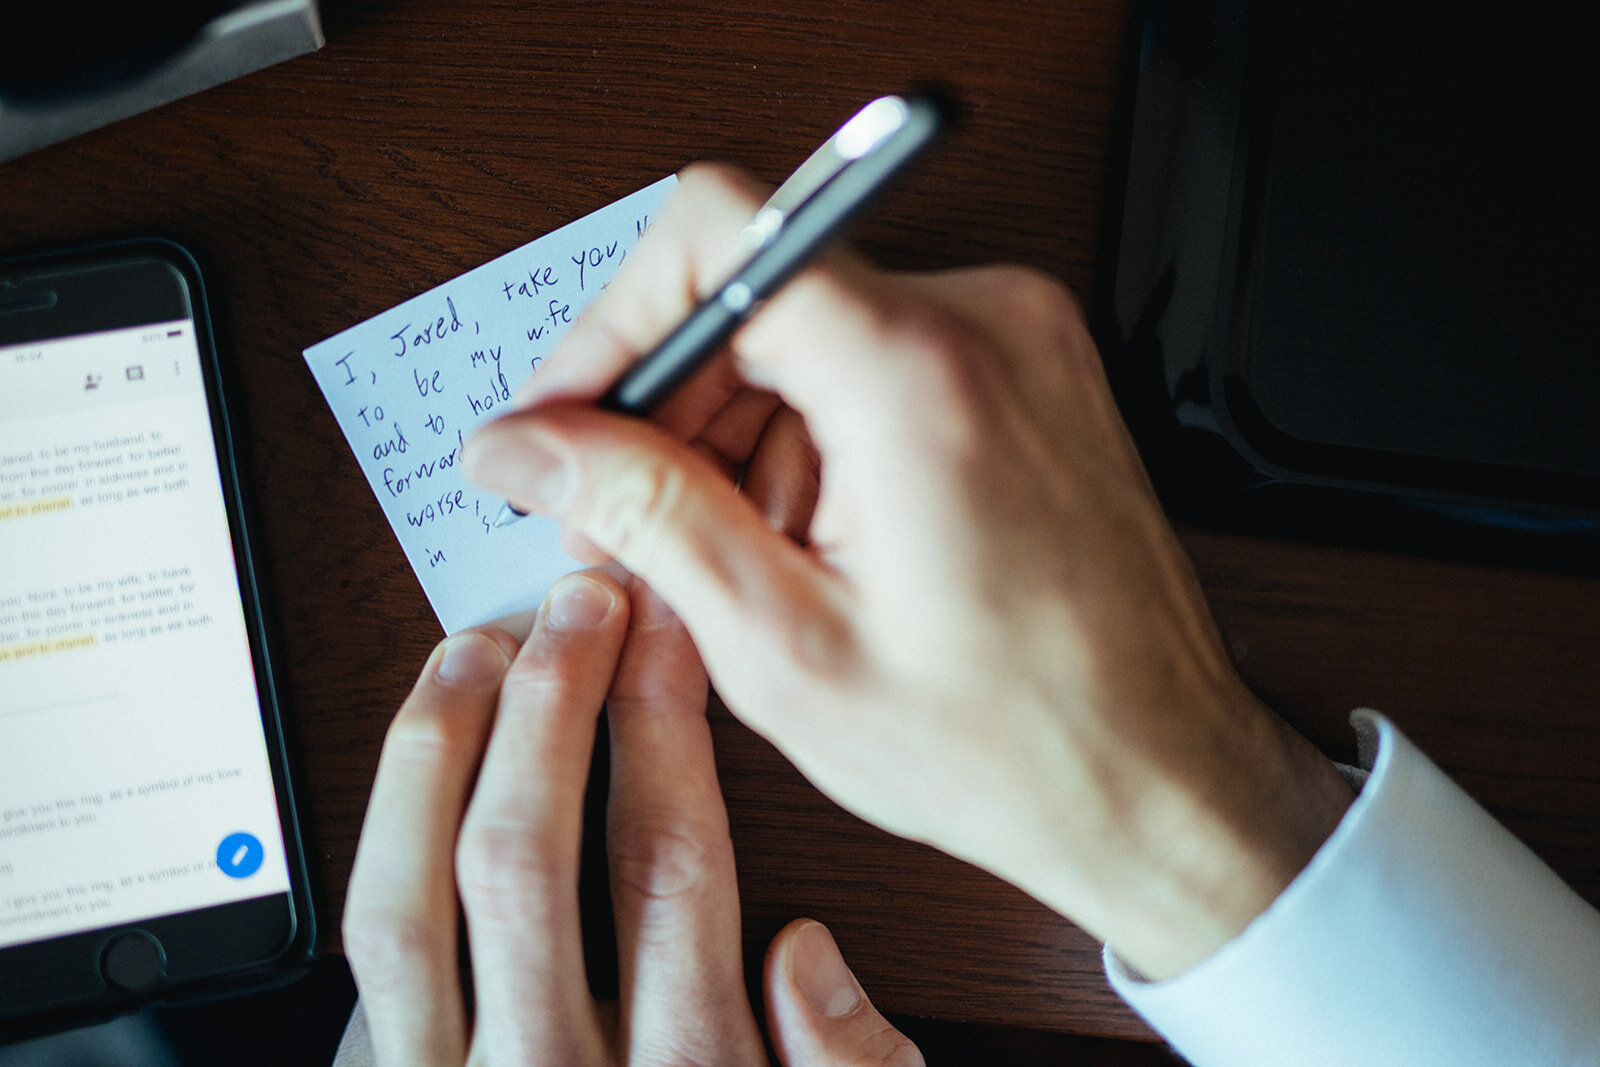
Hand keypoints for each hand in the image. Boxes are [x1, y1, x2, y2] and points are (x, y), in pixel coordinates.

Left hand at [341, 571, 922, 1064]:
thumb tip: (803, 945)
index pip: (670, 867)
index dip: (663, 729)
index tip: (665, 636)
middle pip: (539, 856)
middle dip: (557, 703)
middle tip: (579, 604)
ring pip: (427, 890)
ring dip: (448, 747)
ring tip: (480, 649)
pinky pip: (374, 943)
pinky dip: (387, 825)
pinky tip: (419, 752)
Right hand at [464, 166, 1354, 979]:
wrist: (1156, 775)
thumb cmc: (1010, 742)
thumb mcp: (784, 645)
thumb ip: (643, 513)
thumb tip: (530, 445)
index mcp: (915, 373)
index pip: (715, 232)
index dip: (615, 318)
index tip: (575, 412)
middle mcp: (979, 322)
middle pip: (754, 283)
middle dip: (669, 401)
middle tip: (631, 518)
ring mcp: (1014, 337)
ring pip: (805, 325)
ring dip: (739, 429)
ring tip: (741, 555)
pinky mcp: (1023, 367)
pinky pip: (870, 357)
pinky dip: (810, 433)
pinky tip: (809, 538)